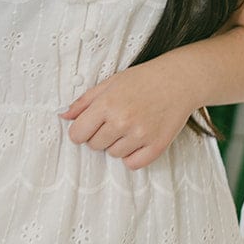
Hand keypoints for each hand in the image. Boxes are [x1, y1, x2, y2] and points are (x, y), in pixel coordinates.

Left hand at [59, 58, 195, 169]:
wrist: (179, 80)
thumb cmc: (143, 79)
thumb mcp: (110, 83)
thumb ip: (84, 101)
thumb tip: (64, 116)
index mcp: (107, 104)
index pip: (78, 134)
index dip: (81, 131)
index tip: (90, 126)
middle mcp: (122, 121)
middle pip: (94, 146)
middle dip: (100, 135)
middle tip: (116, 121)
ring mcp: (140, 135)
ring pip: (113, 154)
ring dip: (118, 144)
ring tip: (131, 126)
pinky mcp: (156, 146)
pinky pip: (132, 164)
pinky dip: (133, 156)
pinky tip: (138, 140)